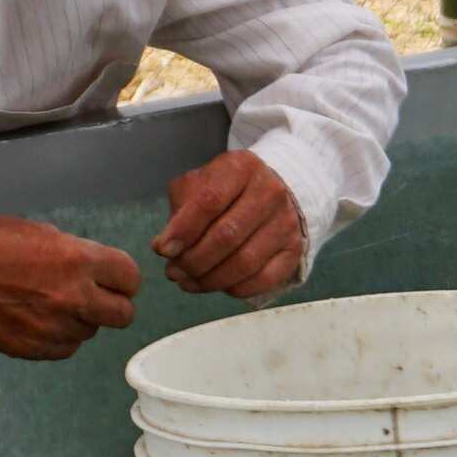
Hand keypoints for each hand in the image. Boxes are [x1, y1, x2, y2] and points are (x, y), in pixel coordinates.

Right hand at [0, 214, 139, 358]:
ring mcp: (56, 326)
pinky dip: (58, 337)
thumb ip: (74, 253)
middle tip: (95, 298)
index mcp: (78, 261)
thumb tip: (92, 267)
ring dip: (80, 321)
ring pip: (91, 332)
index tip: (113, 279)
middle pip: (124, 315)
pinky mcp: (37, 348)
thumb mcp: (40, 234)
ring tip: (49, 305)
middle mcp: (75, 297)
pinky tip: (37, 320)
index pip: (130, 277)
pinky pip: (66, 348)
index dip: (122, 279)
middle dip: (114, 306)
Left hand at [156, 149, 308, 300]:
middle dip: (194, 261)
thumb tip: (165, 248)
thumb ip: (179, 211)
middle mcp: (270, 193)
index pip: (209, 202)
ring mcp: (286, 223)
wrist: (274, 191)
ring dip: (210, 279)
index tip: (163, 250)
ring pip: (245, 263)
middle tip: (174, 272)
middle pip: (227, 236)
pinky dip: (235, 289)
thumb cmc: (227, 189)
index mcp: (242, 168)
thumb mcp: (199, 184)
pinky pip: (264, 279)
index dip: (183, 230)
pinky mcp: (294, 250)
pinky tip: (218, 285)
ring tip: (189, 282)